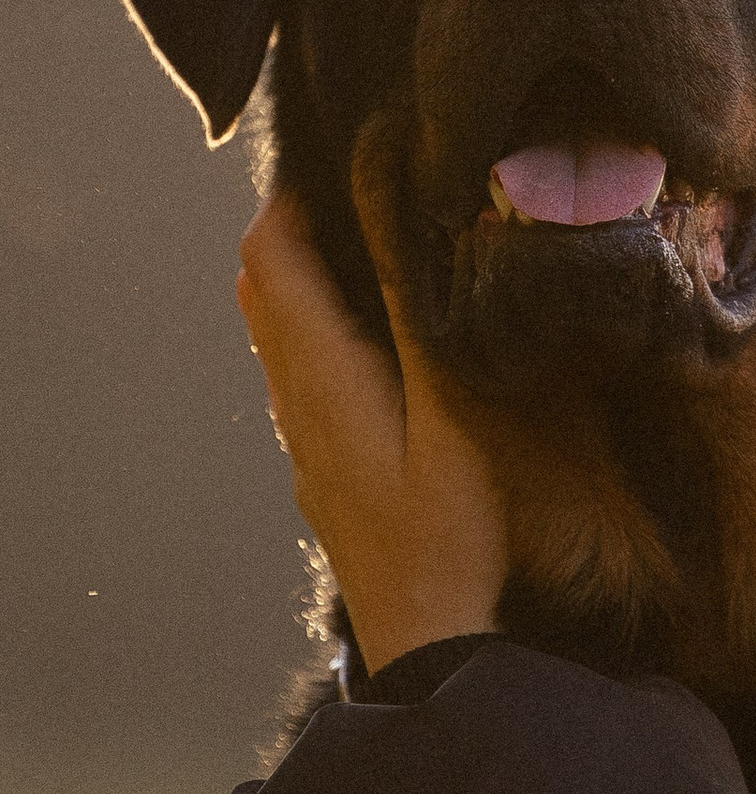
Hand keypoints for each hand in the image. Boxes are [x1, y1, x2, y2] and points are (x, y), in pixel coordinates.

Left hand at [237, 196, 508, 676]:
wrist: (435, 642)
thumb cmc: (453, 532)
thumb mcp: (447, 406)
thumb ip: (412, 303)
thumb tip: (387, 200)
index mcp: (320, 379)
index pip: (270, 258)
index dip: (288, 196)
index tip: (335, 151)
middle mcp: (299, 406)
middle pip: (264, 291)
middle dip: (294, 228)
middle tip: (355, 185)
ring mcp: (308, 445)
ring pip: (282, 337)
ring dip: (309, 280)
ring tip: (370, 241)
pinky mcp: (329, 472)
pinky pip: (307, 377)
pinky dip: (325, 330)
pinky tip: (377, 337)